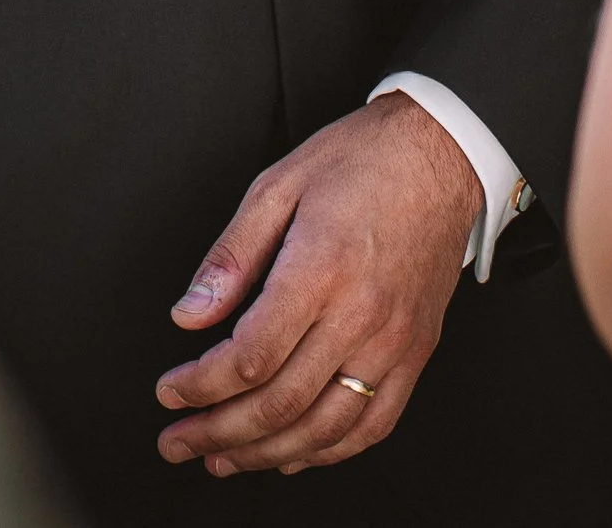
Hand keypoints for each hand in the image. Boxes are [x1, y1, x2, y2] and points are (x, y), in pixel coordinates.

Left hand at [154, 92, 482, 476]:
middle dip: (218, 432)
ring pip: (325, 427)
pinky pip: (373, 424)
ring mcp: (394, 340)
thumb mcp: (279, 184)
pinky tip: (292, 454)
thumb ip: (231, 255)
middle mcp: (361, 314)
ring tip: (223, 458)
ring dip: (266, 454)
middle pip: (281, 402)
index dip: (200, 385)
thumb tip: (189, 314)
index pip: (250, 356)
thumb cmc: (361, 159)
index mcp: (320, 268)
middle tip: (178, 441)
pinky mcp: (416, 352)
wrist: (441, 153)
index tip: (169, 391)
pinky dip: (328, 452)